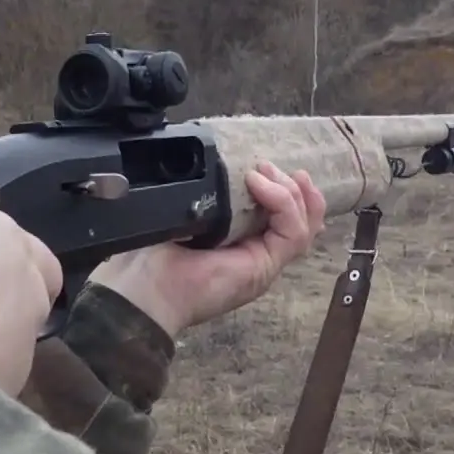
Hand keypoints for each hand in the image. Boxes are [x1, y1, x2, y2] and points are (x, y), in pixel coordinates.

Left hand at [89, 162, 326, 334]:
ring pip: (304, 225)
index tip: (271, 167)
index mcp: (241, 241)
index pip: (283, 217)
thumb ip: (212, 198)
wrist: (149, 287)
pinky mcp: (266, 266)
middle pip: (302, 220)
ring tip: (262, 173)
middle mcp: (258, 252)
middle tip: (267, 166)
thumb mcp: (191, 215)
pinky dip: (284, 203)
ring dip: (289, 192)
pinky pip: (294, 232)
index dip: (288, 191)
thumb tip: (226, 169)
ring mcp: (265, 261)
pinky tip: (259, 185)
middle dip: (294, 187)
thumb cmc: (157, 252)